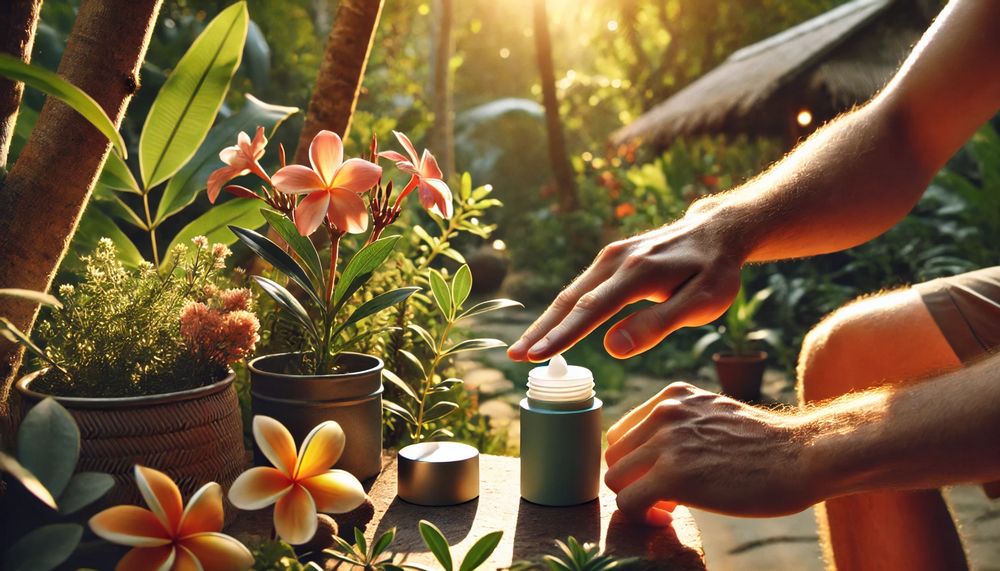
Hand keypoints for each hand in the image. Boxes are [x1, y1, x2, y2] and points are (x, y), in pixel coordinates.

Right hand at [507, 208, 744, 361]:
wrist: (718, 231)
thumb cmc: (715, 271)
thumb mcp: (702, 303)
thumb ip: (658, 324)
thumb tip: (612, 348)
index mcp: (639, 272)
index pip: (591, 310)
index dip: (562, 336)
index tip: (536, 357)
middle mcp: (617, 259)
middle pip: (569, 299)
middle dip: (540, 331)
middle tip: (514, 357)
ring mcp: (611, 256)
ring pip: (571, 293)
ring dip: (545, 322)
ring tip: (523, 349)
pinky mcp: (611, 258)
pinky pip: (581, 288)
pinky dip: (561, 310)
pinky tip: (550, 329)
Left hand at [604, 382, 816, 524]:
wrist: (803, 456)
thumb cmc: (768, 444)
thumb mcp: (716, 415)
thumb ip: (683, 425)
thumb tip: (656, 457)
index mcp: (673, 396)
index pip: (625, 430)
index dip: (637, 460)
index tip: (659, 477)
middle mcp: (664, 412)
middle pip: (615, 454)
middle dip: (633, 479)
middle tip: (663, 497)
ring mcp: (666, 442)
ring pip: (615, 478)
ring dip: (636, 498)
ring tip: (667, 508)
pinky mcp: (673, 476)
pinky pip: (628, 502)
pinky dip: (642, 517)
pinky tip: (670, 518)